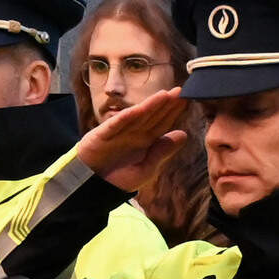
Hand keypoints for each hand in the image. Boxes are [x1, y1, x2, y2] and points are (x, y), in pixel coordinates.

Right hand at [75, 87, 194, 193]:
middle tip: (181, 90)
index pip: (163, 123)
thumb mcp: (145, 169)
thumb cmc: (118, 179)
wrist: (91, 187)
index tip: (188, 100)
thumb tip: (184, 134)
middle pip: (153, 116)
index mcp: (146, 141)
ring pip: (137, 116)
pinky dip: (124, 118)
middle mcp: (134, 133)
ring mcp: (118, 132)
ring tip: (164, 95)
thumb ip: (162, 152)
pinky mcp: (102, 135)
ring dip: (150, 106)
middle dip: (166, 104)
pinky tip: (136, 110)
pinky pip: (115, 125)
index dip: (174, 112)